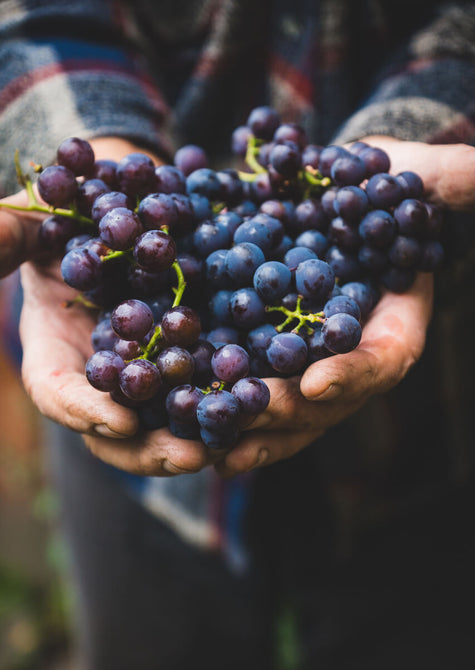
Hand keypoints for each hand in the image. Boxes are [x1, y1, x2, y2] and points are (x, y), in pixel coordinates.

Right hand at [2, 137, 208, 475]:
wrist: (116, 213)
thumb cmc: (61, 219)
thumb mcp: (26, 222)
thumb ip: (3, 236)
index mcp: (54, 350)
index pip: (58, 392)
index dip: (83, 411)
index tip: (119, 421)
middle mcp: (100, 373)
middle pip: (116, 429)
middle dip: (150, 448)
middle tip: (190, 456)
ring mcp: (143, 370)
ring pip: (163, 420)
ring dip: (196, 436)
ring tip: (231, 444)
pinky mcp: (184, 356)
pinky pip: (202, 388)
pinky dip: (225, 401)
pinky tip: (254, 408)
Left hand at [215, 138, 474, 476]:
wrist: (328, 197)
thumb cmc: (376, 188)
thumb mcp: (413, 177)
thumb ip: (444, 180)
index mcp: (392, 326)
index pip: (384, 360)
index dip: (356, 373)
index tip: (319, 380)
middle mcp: (347, 358)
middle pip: (325, 400)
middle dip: (290, 409)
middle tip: (253, 410)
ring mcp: (303, 365)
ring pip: (281, 412)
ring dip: (246, 429)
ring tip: (210, 441)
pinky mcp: (262, 358)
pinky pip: (242, 394)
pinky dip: (216, 412)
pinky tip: (181, 424)